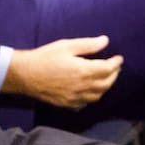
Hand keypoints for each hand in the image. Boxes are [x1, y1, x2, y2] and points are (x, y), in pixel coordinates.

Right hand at [2, 36, 122, 109]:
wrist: (24, 75)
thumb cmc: (45, 57)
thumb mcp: (67, 46)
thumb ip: (88, 45)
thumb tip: (106, 40)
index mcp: (83, 71)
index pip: (108, 69)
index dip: (116, 64)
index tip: (119, 58)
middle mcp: (82, 87)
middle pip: (106, 84)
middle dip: (114, 75)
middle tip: (116, 67)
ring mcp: (74, 98)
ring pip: (97, 96)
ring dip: (105, 87)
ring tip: (107, 77)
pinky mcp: (66, 104)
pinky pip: (85, 104)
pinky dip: (92, 97)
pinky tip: (91, 90)